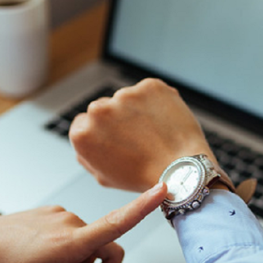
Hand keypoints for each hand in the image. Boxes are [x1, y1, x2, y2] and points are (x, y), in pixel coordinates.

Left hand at [0, 183, 166, 262]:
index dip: (142, 208)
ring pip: (88, 242)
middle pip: (106, 247)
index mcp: (67, 242)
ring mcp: (58, 215)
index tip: (164, 189)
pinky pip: (72, 233)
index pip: (115, 224)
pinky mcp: (49, 213)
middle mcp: (67, 221)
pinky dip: (69, 251)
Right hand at [70, 78, 215, 191]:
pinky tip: (163, 122)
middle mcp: (99, 110)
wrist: (181, 169)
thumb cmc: (144, 176)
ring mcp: (125, 95)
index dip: (102, 132)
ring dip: (137, 110)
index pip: (84, 122)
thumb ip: (86, 154)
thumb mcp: (104, 176)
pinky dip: (156, 103)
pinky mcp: (149, 86)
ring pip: (128, 99)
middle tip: (137, 138)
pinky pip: (149, 92)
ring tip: (153, 133)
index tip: (116, 139)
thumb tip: (83, 137)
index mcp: (82, 133)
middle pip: (104, 108)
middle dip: (117, 119)